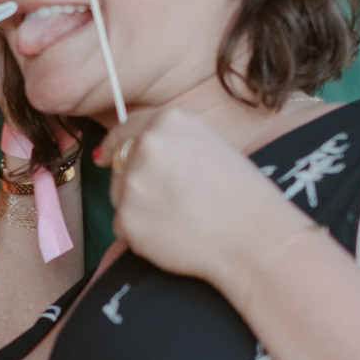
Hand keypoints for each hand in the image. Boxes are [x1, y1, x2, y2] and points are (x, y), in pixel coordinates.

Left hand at [97, 105, 299, 288]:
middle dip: (135, 182)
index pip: (125, 128)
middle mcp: (146, 145)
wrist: (254, 238)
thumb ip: (168, 142)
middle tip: (170, 202)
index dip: (114, 144)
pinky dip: (141, 234)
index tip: (105, 156)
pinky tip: (173, 236)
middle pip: (120, 164)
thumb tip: (125, 152)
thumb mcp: (208, 145)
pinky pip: (123, 226)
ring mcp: (133, 182)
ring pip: (119, 196)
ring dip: (138, 208)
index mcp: (169, 121)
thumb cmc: (241, 196)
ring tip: (180, 218)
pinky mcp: (126, 218)